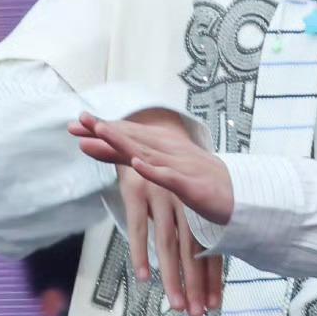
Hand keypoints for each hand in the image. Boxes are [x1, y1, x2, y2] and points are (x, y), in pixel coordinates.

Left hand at [69, 110, 234, 226]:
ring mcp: (181, 167)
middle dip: (106, 129)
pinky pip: (170, 178)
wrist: (240, 195)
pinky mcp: (192, 186)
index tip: (76, 124)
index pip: (129, 136)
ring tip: (102, 131)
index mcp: (164, 148)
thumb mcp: (166, 169)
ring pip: (148, 152)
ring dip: (124, 142)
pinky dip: (153, 171)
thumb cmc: (200, 180)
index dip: (102, 129)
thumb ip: (140, 162)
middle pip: (133, 138)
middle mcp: (170, 152)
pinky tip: (137, 165)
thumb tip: (112, 154)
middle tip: (80, 121)